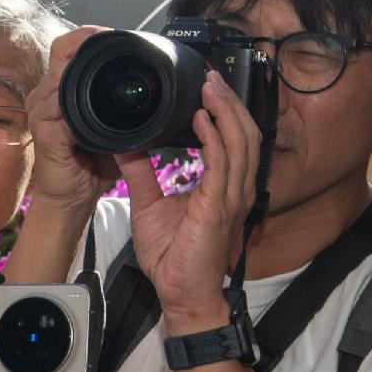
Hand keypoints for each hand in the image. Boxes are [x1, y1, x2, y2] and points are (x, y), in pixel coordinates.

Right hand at [23, 29, 106, 212]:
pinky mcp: (44, 133)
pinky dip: (80, 107)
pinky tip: (99, 110)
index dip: (88, 37)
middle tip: (119, 49)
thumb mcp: (111, 126)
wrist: (72, 198)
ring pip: (61, 77)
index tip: (114, 36)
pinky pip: (60, 110)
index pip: (68, 47)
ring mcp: (41, 113)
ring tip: (112, 80)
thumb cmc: (90, 163)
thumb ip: (122, 105)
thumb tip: (152, 86)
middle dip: (90, 49)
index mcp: (59, 90)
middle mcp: (45, 96)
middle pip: (62, 54)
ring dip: (87, 76)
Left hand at [124, 72, 262, 331]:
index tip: (207, 87)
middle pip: (244, 133)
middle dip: (229, 102)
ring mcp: (231, 197)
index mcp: (222, 186)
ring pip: (241, 141)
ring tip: (209, 86)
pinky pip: (223, 164)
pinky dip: (215, 137)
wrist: (181, 295)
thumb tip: (126, 144)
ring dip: (225, 111)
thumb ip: (142, 173)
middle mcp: (234, 188)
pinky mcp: (219, 207)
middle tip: (211, 76)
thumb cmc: (173, 258)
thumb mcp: (150, 205)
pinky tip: (201, 119)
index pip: (233, 139)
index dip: (224, 112)